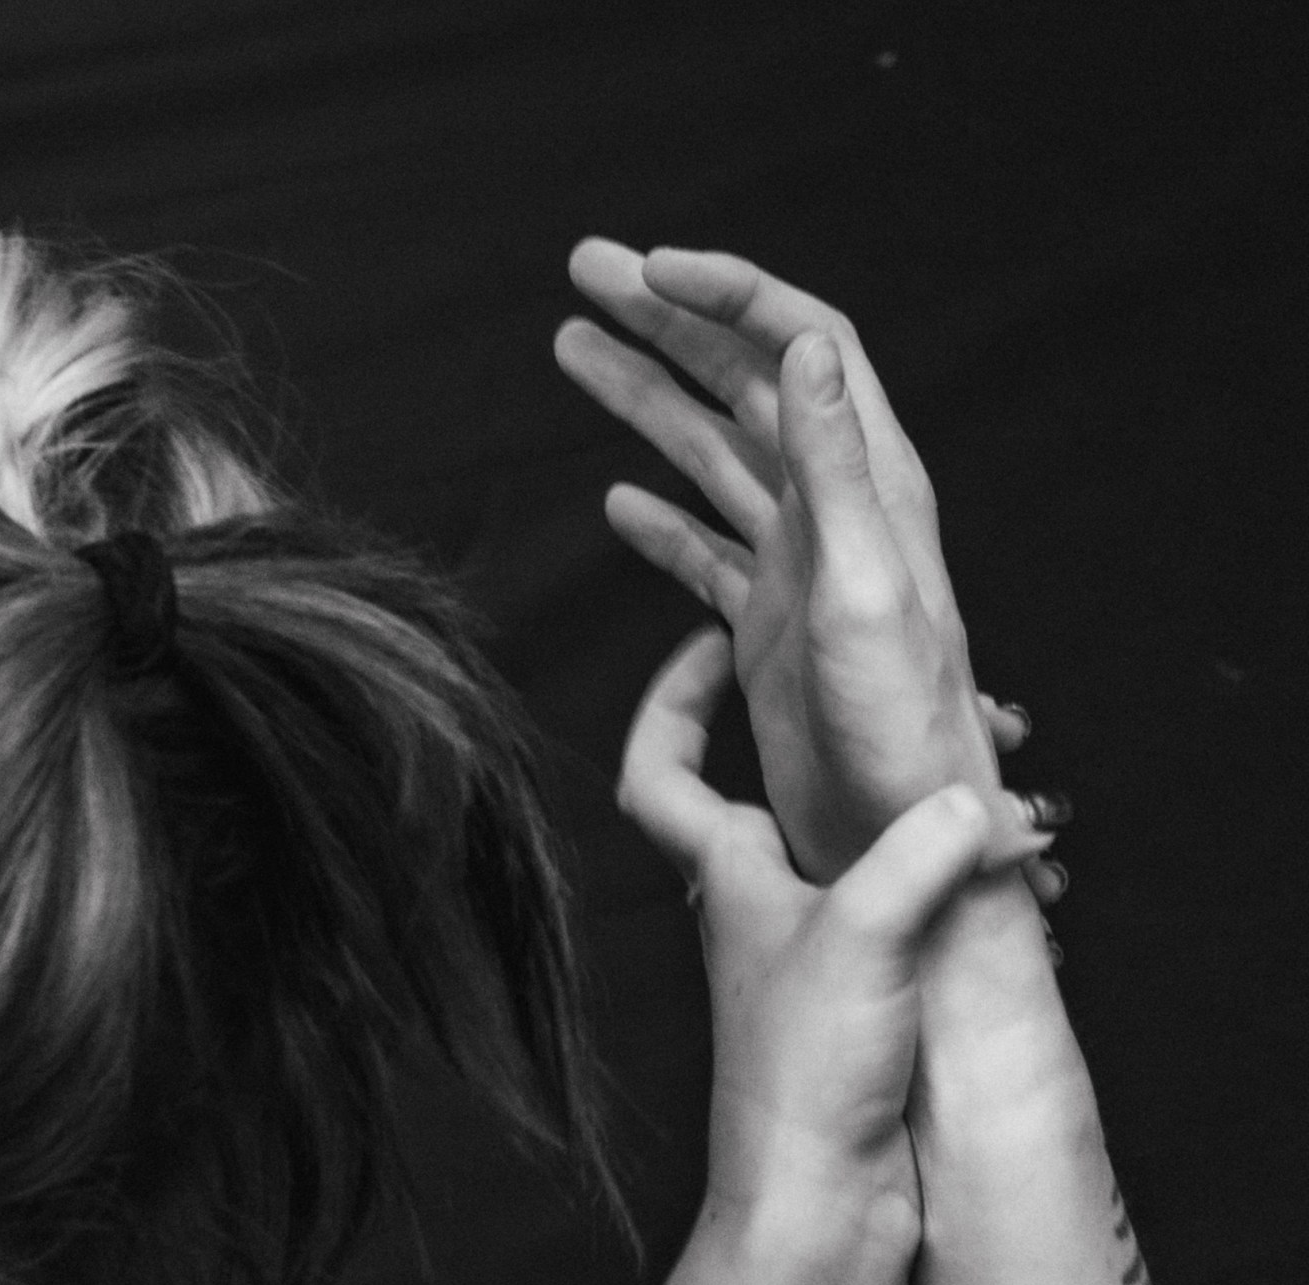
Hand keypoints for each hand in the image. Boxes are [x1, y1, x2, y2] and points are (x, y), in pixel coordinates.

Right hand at [559, 240, 1060, 890]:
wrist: (899, 827)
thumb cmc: (899, 726)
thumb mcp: (868, 589)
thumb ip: (836, 467)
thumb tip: (804, 345)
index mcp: (869, 482)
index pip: (799, 345)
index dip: (726, 296)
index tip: (646, 270)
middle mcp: (831, 508)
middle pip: (741, 381)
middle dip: (665, 321)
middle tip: (586, 272)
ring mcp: (793, 563)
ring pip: (707, 454)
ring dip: (643, 400)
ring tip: (572, 350)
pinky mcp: (764, 622)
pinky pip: (701, 548)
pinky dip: (656, 519)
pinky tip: (614, 502)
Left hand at [620, 628, 992, 1245]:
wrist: (818, 1207)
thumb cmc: (802, 1074)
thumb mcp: (860, 937)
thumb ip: (915, 854)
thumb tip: (976, 799)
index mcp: (728, 875)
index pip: (659, 771)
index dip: (672, 700)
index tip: (716, 643)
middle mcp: (758, 907)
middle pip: (768, 790)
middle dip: (831, 732)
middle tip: (908, 700)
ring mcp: (808, 956)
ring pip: (847, 848)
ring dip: (906, 804)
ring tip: (990, 777)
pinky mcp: (861, 1004)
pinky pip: (899, 909)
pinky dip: (944, 876)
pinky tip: (1005, 874)